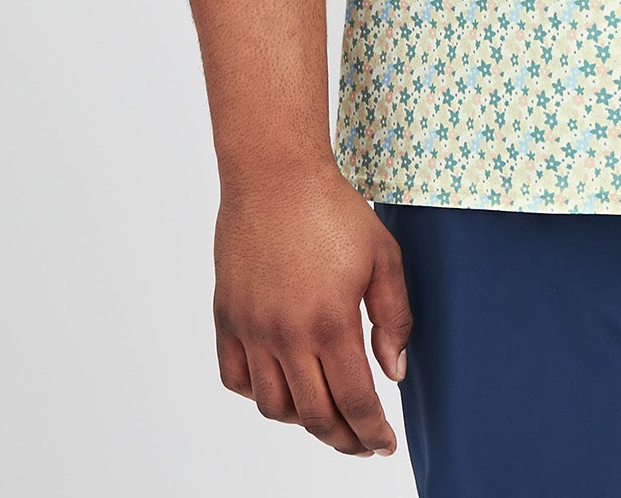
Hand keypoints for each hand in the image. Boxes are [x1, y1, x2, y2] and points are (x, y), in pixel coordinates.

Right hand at [212, 162, 412, 456]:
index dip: (372, 433)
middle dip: (343, 439)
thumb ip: (394, 319)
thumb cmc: (334, 210)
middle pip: (314, 416)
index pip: (354, 401)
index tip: (385, 445)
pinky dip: (259, 395)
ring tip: (326, 413)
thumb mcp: (384, 258)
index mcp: (330, 322)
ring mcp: (251, 329)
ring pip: (273, 407)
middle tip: (362, 443)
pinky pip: (236, 379)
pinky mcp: (226, 318)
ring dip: (302, 421)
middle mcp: (286, 335)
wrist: (276, 175)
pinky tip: (283, 386)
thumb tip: (393, 372)